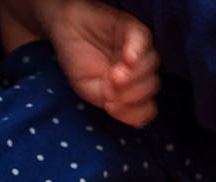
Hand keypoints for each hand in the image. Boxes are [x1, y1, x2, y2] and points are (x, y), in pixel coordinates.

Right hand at [0, 0, 160, 126]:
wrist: (64, 29)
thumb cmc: (78, 61)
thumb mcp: (90, 90)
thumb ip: (112, 104)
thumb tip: (133, 118)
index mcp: (132, 90)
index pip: (147, 108)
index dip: (134, 112)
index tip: (111, 108)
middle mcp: (140, 71)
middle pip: (151, 87)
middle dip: (132, 94)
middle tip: (110, 91)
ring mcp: (139, 51)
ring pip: (150, 66)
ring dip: (134, 76)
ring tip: (114, 76)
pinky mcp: (134, 30)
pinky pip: (143, 41)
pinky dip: (137, 52)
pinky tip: (127, 59)